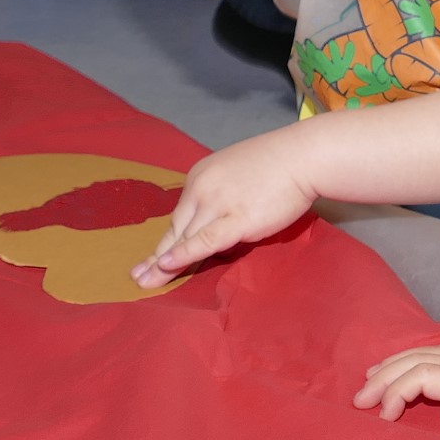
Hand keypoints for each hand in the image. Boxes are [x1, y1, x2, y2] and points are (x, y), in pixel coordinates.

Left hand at [134, 130, 319, 284]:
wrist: (302, 156)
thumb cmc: (278, 164)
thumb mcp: (236, 173)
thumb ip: (222, 196)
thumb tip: (218, 220)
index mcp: (199, 176)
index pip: (181, 214)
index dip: (168, 240)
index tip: (154, 257)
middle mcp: (201, 189)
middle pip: (176, 228)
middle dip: (155, 256)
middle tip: (137, 276)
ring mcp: (217, 204)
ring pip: (185, 238)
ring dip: (163, 264)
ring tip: (147, 282)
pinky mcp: (236, 219)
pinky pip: (204, 241)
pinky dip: (184, 255)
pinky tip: (166, 266)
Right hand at [356, 331, 439, 426]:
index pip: (417, 379)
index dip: (393, 395)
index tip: (383, 419)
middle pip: (412, 362)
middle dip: (382, 379)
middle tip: (357, 399)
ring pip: (423, 352)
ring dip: (394, 364)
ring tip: (372, 376)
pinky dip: (417, 354)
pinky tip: (416, 357)